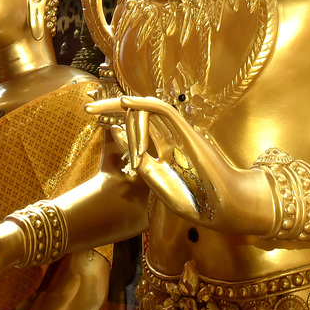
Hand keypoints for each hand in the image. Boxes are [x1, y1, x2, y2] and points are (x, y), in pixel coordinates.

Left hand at [88, 95, 212, 222]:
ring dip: (121, 110)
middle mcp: (168, 137)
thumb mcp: (153, 177)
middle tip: (88, 107)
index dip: (115, 120)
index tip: (93, 116)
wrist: (221, 207)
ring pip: (146, 111)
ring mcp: (177, 132)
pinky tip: (124, 102)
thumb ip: (136, 155)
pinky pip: (161, 110)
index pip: (135, 128)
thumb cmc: (193, 199)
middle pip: (138, 114)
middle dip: (111, 108)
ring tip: (99, 114)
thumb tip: (115, 130)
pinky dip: (143, 104)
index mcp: (162, 150)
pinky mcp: (185, 130)